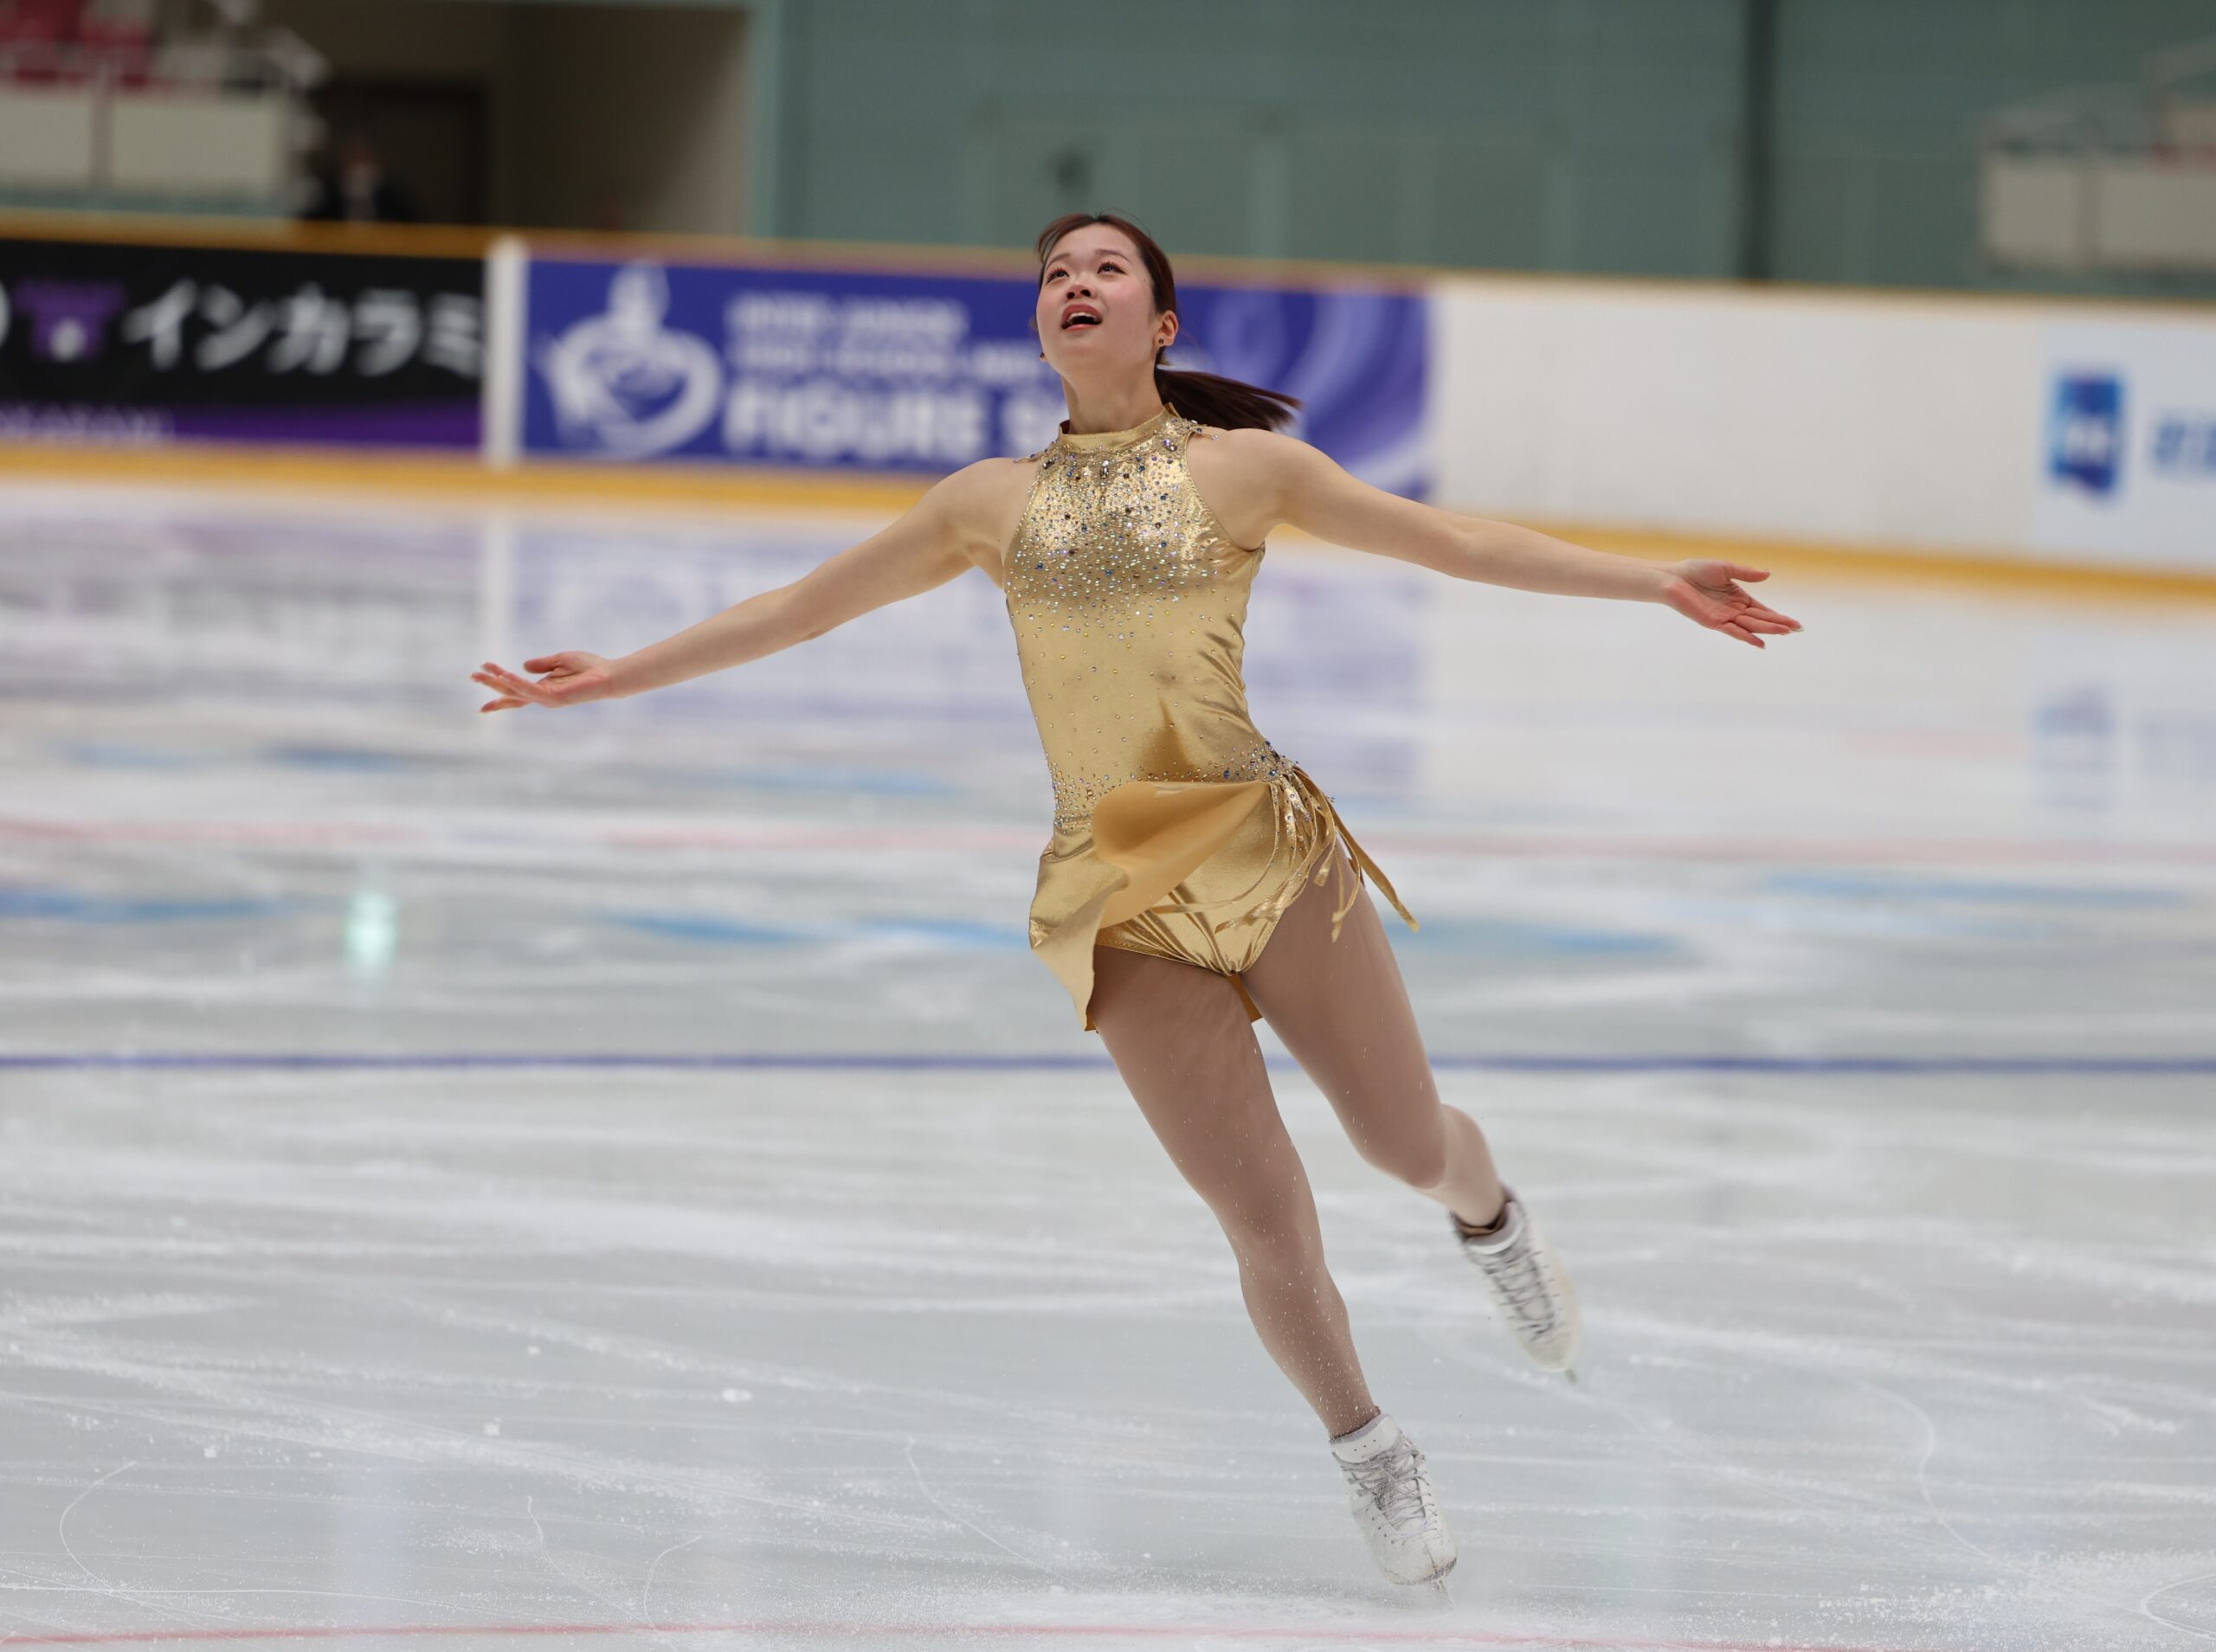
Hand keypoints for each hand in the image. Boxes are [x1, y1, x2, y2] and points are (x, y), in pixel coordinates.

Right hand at [470, 651, 618, 711]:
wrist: (608, 675)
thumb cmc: (590, 668)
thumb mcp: (561, 660)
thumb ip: (542, 664)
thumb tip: (523, 665)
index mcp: (544, 688)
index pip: (518, 691)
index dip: (500, 689)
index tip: (482, 691)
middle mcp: (543, 696)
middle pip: (511, 693)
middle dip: (491, 686)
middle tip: (472, 676)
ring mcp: (547, 699)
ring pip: (515, 691)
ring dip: (497, 682)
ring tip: (479, 673)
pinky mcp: (552, 698)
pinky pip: (528, 689)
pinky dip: (514, 681)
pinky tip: (502, 674)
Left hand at [1656, 560, 1802, 648]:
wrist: (1673, 578)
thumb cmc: (1696, 571)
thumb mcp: (1726, 568)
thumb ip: (1746, 573)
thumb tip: (1768, 574)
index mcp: (1738, 597)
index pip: (1762, 609)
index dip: (1778, 616)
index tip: (1795, 623)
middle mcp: (1733, 610)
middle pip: (1760, 619)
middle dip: (1779, 624)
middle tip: (1797, 630)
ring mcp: (1724, 617)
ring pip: (1750, 625)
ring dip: (1767, 629)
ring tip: (1785, 632)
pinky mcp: (1712, 622)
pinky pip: (1732, 631)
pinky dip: (1746, 637)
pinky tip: (1760, 642)